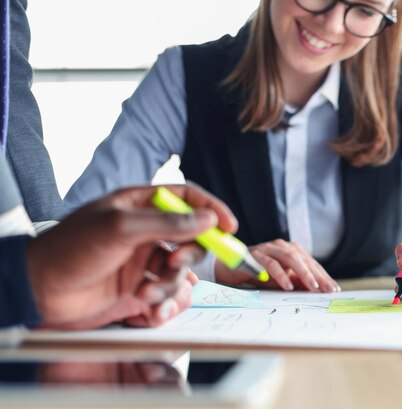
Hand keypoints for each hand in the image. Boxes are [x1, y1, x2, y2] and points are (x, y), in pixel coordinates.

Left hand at [26, 184, 237, 328]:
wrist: (39, 289)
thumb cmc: (70, 248)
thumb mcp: (121, 228)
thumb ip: (168, 224)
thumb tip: (208, 220)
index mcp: (140, 205)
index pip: (187, 199)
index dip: (211, 210)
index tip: (229, 226)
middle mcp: (146, 231)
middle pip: (191, 238)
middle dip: (190, 254)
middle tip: (175, 264)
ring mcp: (143, 261)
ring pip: (181, 272)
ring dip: (169, 286)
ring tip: (145, 294)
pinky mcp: (139, 288)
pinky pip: (168, 295)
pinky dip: (164, 305)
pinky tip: (148, 311)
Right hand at [215, 239, 340, 292]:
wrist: (230, 268)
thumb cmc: (258, 274)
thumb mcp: (281, 281)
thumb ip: (296, 282)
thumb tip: (314, 290)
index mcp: (290, 251)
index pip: (310, 263)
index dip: (323, 275)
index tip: (333, 289)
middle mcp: (281, 246)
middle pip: (303, 259)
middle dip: (317, 275)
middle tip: (327, 289)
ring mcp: (268, 248)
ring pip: (289, 258)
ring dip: (302, 272)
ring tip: (312, 286)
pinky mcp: (255, 255)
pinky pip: (270, 264)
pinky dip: (280, 275)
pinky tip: (287, 286)